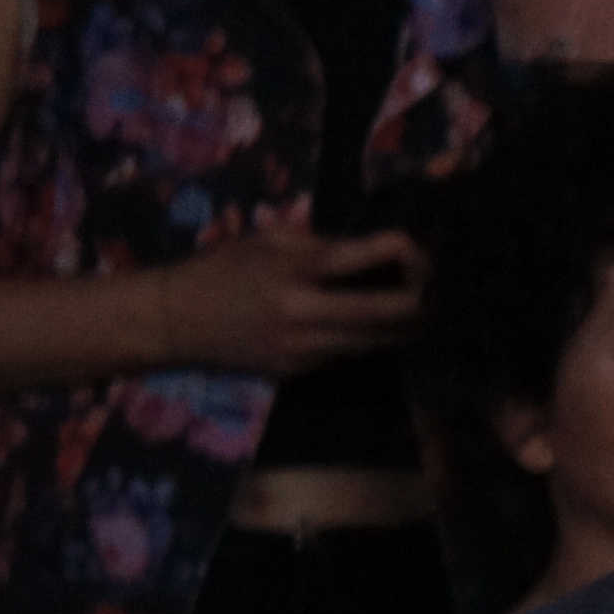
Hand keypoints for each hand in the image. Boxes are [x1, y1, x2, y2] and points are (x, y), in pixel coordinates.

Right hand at [159, 228, 427, 374]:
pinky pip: (351, 355)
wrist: (178, 321)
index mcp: (296, 272)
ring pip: (378, 342)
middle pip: (388, 313)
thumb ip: (322, 245)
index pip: (364, 258)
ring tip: (421, 307)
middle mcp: (305, 314)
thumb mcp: (270, 241)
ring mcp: (305, 349)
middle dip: (421, 298)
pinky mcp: (302, 372)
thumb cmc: (223, 270)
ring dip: (406, 326)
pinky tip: (380, 327)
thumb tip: (373, 252)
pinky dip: (370, 340)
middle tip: (434, 286)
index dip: (404, 250)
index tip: (415, 246)